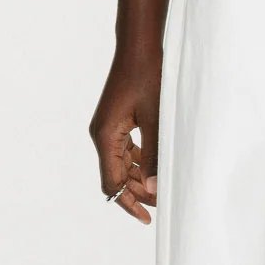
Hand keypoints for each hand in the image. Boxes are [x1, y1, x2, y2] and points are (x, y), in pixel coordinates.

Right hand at [91, 44, 160, 223]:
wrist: (139, 47)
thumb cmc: (148, 77)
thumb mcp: (156, 118)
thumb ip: (154, 154)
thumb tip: (155, 187)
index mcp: (105, 137)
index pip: (112, 183)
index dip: (129, 202)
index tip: (147, 217)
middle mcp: (101, 135)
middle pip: (116, 176)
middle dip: (138, 192)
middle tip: (163, 203)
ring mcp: (108, 128)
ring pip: (121, 164)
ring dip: (139, 178)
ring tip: (161, 189)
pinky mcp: (116, 121)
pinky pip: (125, 150)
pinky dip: (139, 162)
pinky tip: (155, 166)